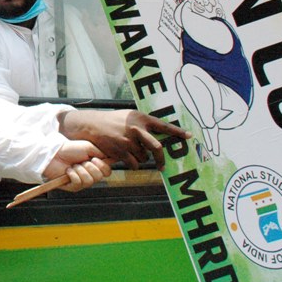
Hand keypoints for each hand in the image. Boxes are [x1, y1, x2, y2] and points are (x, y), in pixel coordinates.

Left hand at [42, 140, 111, 191]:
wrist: (54, 153)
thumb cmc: (70, 149)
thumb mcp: (89, 147)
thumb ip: (101, 154)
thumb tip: (112, 159)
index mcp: (94, 166)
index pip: (107, 172)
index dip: (103, 167)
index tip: (95, 159)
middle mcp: (89, 175)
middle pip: (99, 177)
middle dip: (90, 167)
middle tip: (82, 161)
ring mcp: (81, 182)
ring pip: (89, 181)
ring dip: (80, 170)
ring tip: (73, 165)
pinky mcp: (72, 187)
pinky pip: (78, 183)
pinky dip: (73, 175)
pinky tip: (68, 170)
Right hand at [58, 109, 190, 170]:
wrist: (92, 125)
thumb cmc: (113, 120)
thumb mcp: (129, 116)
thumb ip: (143, 123)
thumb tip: (159, 133)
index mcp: (141, 118)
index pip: (164, 126)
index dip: (178, 132)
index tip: (189, 136)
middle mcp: (137, 128)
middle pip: (157, 148)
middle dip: (162, 159)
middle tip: (163, 165)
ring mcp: (128, 140)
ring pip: (144, 157)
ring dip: (140, 158)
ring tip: (130, 151)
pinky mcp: (120, 151)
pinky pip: (134, 163)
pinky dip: (132, 163)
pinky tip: (125, 157)